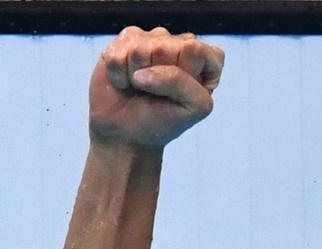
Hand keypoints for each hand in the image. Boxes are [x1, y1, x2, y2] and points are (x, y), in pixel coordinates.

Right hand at [89, 26, 224, 149]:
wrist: (126, 135)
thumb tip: (143, 71)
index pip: (194, 50)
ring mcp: (150, 39)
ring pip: (137, 49)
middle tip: (154, 93)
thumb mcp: (191, 108)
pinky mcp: (125, 41)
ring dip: (134, 78)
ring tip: (139, 88)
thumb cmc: (162, 121)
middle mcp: (179, 43)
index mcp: (205, 57)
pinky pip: (116, 53)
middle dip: (156, 78)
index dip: (182, 76)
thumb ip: (180, 83)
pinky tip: (125, 82)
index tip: (178, 96)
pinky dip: (117, 75)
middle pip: (163, 47)